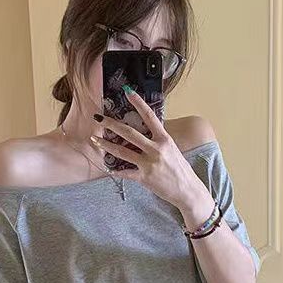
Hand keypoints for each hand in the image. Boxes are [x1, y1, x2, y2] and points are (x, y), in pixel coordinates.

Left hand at [90, 86, 200, 207]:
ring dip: (106, 145)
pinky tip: (106, 166)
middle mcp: (156, 149)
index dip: (138, 102)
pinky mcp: (144, 178)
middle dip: (111, 124)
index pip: (149, 116)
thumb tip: (145, 130)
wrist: (187, 190)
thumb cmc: (180, 169)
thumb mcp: (172, 149)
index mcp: (164, 139)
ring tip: (94, 139)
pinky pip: (125, 172)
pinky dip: (114, 170)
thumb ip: (158, 140)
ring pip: (122, 151)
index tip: (127, 91)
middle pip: (129, 133)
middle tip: (99, 118)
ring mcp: (149, 164)